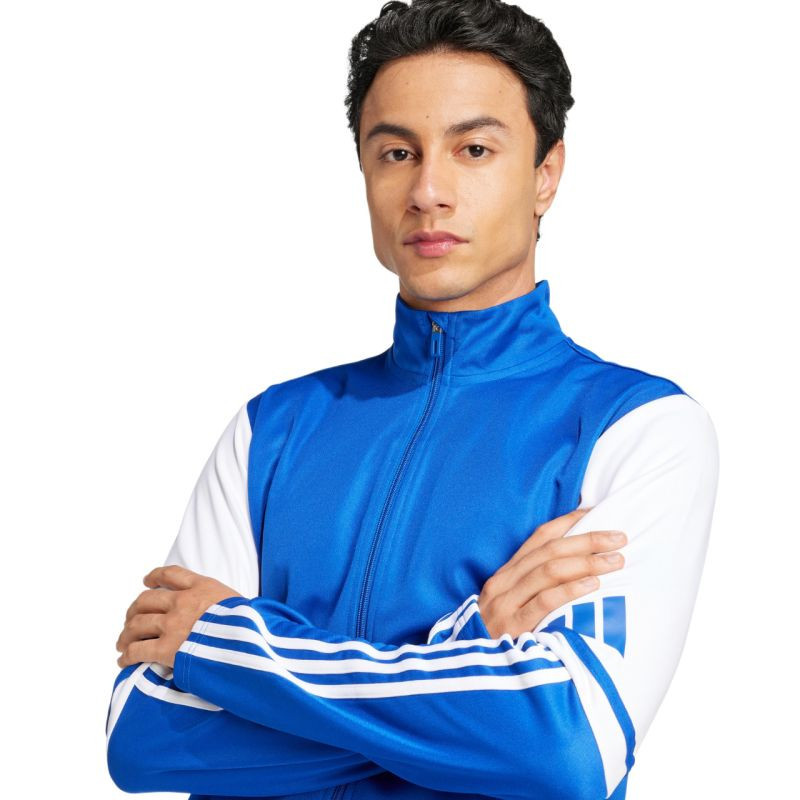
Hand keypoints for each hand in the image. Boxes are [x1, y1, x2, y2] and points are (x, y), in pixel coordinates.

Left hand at [115, 564, 242, 669]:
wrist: (250, 644)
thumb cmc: (250, 625)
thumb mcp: (238, 602)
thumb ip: (219, 603)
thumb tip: (218, 613)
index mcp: (202, 587)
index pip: (171, 574)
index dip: (155, 576)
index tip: (146, 581)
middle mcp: (183, 602)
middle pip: (146, 600)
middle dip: (134, 610)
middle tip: (130, 619)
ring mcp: (173, 624)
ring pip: (137, 624)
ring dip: (126, 634)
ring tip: (122, 642)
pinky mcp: (167, 649)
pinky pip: (137, 650)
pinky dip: (127, 656)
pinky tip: (123, 661)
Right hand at [478, 507, 626, 638]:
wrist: (467, 675)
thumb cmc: (495, 639)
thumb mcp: (508, 607)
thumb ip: (532, 589)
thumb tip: (575, 571)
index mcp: (505, 574)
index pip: (539, 538)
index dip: (568, 523)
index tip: (596, 513)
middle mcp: (504, 583)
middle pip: (550, 551)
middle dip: (587, 540)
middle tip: (619, 538)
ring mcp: (506, 604)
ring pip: (549, 571)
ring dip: (587, 562)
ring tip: (615, 560)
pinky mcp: (512, 627)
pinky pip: (544, 602)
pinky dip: (570, 590)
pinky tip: (592, 585)